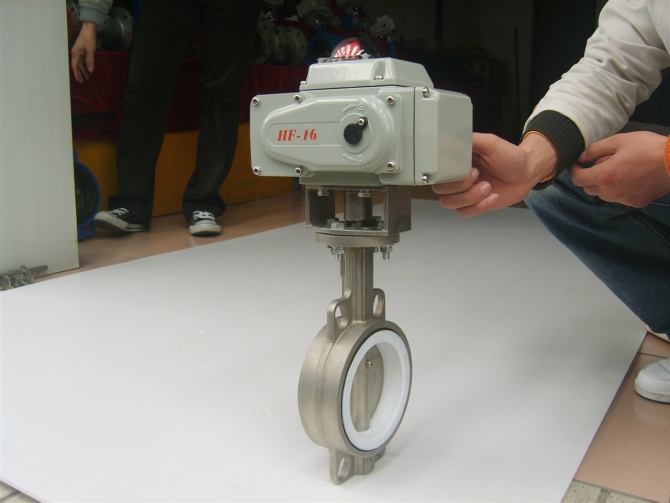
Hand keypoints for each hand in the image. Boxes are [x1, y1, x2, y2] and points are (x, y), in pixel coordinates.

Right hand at [70, 22, 97, 83]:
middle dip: (80, 74)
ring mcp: (79, 52)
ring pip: (81, 63)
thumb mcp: (90, 50)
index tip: (79, 81)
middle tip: (82, 82)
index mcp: (75, 53)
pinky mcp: (83, 50)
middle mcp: (76, 53)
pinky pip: (83, 60)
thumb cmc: (88, 39)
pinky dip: (86, 65)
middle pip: (77, 66)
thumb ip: (90, 61)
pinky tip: (89, 69)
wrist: (89, 29)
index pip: (75, 66)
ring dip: (83, 70)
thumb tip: (90, 71)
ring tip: (87, 78)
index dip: (77, 74)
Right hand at [433, 132, 556, 216]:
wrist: (527, 173)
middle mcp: (457, 176)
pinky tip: (493, 196)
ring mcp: (464, 191)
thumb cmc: (511, 156)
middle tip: (480, 177)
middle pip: (441, 191)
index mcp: (457, 161)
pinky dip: (480, 206)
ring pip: (451, 203)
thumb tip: (451, 139)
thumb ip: (470, 140)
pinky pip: (464, 212)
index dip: (451, 176)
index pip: (438, 172)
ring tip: (488, 187)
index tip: (470, 170)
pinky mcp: (473, 204)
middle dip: (462, 188)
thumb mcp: (491, 143)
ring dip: (471, 198)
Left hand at [571, 132, 669, 207]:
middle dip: (590, 177)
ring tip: (620, 169)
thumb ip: (595, 149)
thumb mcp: (619, 141)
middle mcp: (612, 192)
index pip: (578, 179)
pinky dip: (619, 189)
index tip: (578, 164)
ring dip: (604, 184)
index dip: (575, 171)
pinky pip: (620, 198)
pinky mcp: (636, 203)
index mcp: (604, 176)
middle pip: (589, 188)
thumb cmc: (648, 148)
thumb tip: (581, 157)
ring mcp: (624, 199)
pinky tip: (630, 177)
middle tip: (602, 163)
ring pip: (604, 195)